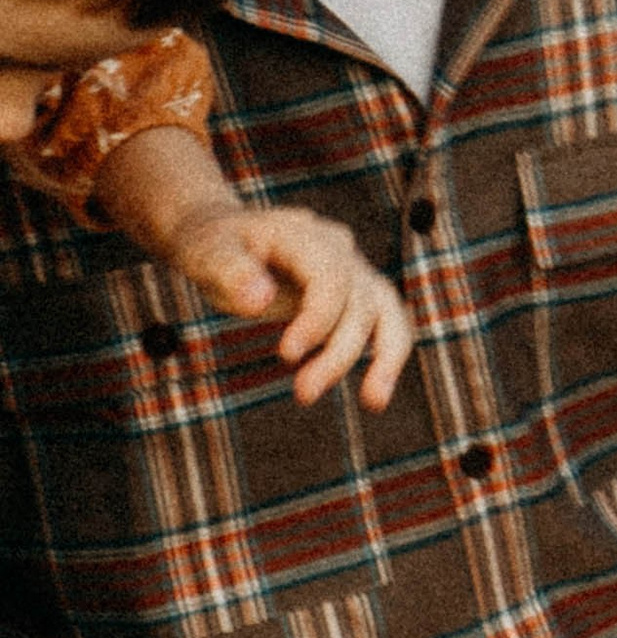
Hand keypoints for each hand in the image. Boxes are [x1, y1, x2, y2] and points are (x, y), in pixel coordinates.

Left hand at [165, 205, 415, 409]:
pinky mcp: (356, 295)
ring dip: (385, 358)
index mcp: (303, 234)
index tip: (287, 355)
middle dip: (337, 353)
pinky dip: (387, 357)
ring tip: (374, 402)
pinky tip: (373, 395)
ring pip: (386, 312)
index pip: (331, 276)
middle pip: (359, 302)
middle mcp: (339, 248)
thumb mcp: (208, 254)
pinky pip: (386, 324)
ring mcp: (353, 270)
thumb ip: (231, 271)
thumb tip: (261, 299)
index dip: (318, 318)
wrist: (226, 237)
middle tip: (304, 395)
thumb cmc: (214, 247)